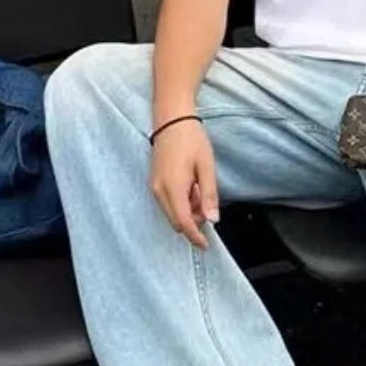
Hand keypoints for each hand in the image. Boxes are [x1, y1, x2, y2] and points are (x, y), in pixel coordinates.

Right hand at [149, 120, 219, 249]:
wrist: (172, 120)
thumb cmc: (191, 140)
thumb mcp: (206, 167)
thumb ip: (209, 195)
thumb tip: (212, 220)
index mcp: (173, 188)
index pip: (184, 223)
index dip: (195, 237)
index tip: (206, 246)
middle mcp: (159, 191)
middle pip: (176, 221)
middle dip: (193, 222)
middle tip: (207, 203)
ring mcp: (154, 187)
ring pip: (172, 213)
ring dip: (187, 211)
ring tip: (199, 188)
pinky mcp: (154, 182)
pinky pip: (167, 202)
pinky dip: (181, 202)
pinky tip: (191, 186)